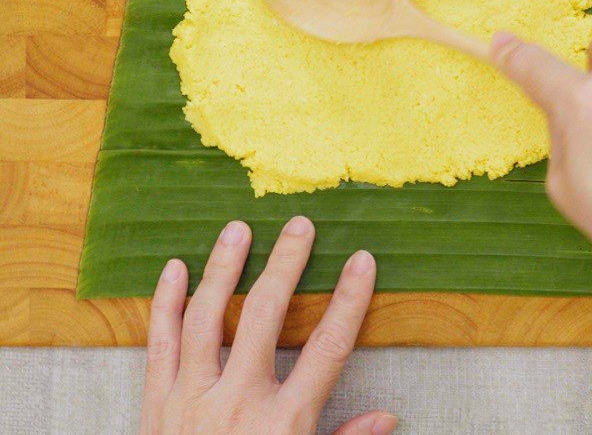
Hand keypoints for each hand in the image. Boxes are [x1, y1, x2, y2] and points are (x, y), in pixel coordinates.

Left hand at [140, 218, 396, 434]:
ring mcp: (189, 401)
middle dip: (285, 264)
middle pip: (263, 316)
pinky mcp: (154, 406)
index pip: (327, 348)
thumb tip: (388, 417)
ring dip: (223, 268)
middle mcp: (236, 404)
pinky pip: (158, 344)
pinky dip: (163, 303)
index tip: (362, 261)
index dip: (349, 300)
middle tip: (299, 225)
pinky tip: (174, 267)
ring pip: (206, 317)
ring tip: (238, 229)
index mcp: (282, 424)